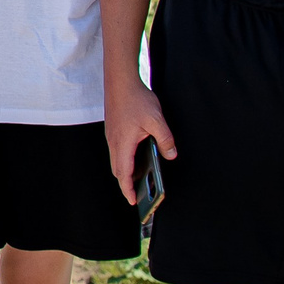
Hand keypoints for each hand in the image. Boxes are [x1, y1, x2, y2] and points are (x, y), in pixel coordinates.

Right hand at [104, 77, 175, 203]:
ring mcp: (112, 136)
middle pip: (118, 170)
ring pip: (117, 160)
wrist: (120, 81)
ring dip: (126, 171)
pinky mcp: (113, 130)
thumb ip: (165, 139)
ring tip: (140, 178)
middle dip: (127, 183)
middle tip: (138, 194)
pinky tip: (138, 157)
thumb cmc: (135, 99)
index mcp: (123, 143)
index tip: (134, 201)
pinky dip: (126, 159)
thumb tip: (171, 154)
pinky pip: (118, 150)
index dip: (128, 189)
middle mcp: (114, 142)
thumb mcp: (157, 120)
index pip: (124, 173)